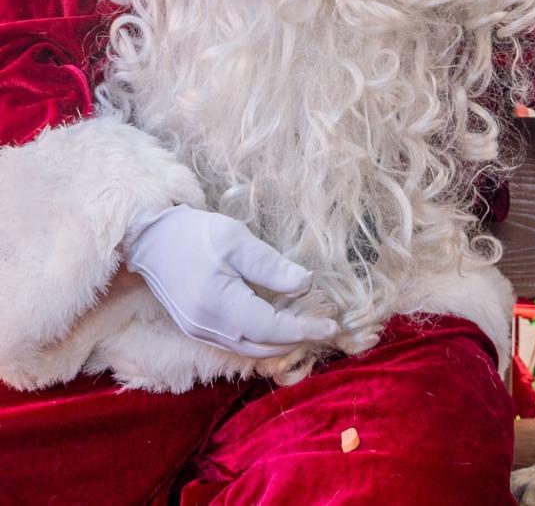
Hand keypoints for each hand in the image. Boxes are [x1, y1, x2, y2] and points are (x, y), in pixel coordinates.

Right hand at [122, 203, 338, 357]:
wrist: (151, 239)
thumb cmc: (197, 234)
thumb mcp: (238, 241)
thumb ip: (272, 267)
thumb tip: (305, 285)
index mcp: (221, 306)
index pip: (273, 329)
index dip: (305, 329)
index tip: (333, 324)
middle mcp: (209, 328)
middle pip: (263, 347)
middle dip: (298, 340)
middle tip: (325, 326)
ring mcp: (200, 331)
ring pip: (250, 349)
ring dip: (280, 342)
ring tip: (307, 326)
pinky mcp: (197, 327)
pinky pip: (237, 342)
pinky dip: (262, 338)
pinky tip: (278, 323)